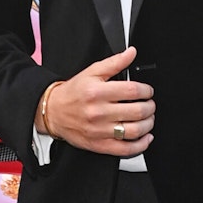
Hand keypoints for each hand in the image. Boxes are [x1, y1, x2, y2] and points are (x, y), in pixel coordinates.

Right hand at [38, 47, 153, 156]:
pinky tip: (145, 137)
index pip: (133, 91)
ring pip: (135, 131)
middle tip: (149, 104)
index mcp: (97, 92)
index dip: (146, 90)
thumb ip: (114, 62)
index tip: (148, 91)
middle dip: (150, 107)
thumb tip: (131, 52)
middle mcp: (98, 112)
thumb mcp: (91, 72)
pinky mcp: (99, 145)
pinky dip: (141, 145)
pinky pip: (126, 149)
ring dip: (148, 124)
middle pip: (137, 111)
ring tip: (148, 118)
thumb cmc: (73, 93)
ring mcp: (99, 131)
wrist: (52, 112)